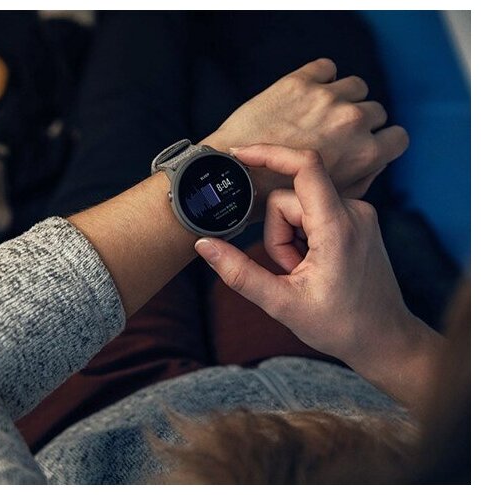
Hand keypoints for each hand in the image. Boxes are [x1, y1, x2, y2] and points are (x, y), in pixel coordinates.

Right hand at [195, 144, 441, 407]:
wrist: (385, 338)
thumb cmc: (341, 325)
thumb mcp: (282, 304)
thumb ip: (239, 273)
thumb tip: (204, 245)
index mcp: (337, 227)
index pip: (305, 166)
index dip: (269, 153)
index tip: (239, 154)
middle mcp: (354, 211)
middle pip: (289, 199)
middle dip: (277, 234)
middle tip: (290, 271)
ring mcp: (358, 214)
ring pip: (299, 207)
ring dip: (289, 239)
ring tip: (303, 272)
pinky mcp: (356, 220)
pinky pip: (314, 213)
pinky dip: (302, 236)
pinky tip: (313, 264)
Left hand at [201, 58, 408, 203]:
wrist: (233, 177)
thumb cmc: (277, 196)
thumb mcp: (330, 200)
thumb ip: (360, 180)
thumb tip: (375, 162)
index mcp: (365, 154)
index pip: (398, 137)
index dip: (381, 140)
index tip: (366, 142)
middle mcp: (352, 122)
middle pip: (374, 111)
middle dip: (358, 122)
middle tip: (332, 133)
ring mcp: (327, 98)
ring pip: (354, 87)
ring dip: (341, 98)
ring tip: (317, 114)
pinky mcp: (300, 82)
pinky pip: (326, 68)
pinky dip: (320, 78)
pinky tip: (304, 96)